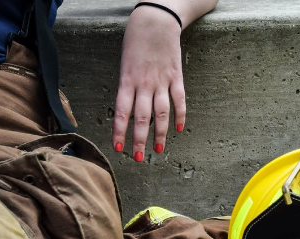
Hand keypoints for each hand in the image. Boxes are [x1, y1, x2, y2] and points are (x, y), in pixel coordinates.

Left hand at [112, 5, 184, 161]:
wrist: (156, 21)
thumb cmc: (136, 40)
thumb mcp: (124, 63)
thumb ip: (127, 86)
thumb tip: (127, 108)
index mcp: (127, 80)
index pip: (122, 112)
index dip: (120, 131)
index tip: (119, 148)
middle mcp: (144, 84)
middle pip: (142, 118)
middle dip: (139, 140)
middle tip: (139, 158)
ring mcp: (162, 81)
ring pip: (161, 113)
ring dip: (159, 134)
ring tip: (158, 150)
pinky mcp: (176, 77)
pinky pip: (179, 100)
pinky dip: (180, 115)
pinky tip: (179, 129)